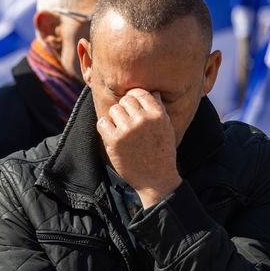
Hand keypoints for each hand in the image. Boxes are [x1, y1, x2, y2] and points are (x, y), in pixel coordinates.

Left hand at [97, 89, 180, 207]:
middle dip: (125, 109)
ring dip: (115, 118)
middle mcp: (143, 119)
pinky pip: (102, 122)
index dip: (134, 98)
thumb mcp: (167, 127)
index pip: (140, 92)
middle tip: (128, 123)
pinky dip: (106, 127)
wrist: (156, 179)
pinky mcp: (114, 140)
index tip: (133, 108)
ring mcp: (127, 129)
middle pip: (125, 100)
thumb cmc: (162, 152)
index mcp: (158, 114)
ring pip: (113, 110)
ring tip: (122, 130)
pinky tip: (113, 135)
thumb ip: (158, 108)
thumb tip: (151, 91)